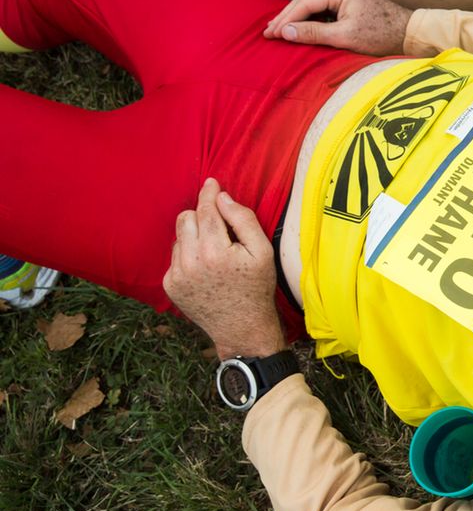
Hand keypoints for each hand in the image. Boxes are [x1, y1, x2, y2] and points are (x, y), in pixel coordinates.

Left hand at [163, 179, 286, 357]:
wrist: (242, 328)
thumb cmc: (257, 288)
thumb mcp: (263, 252)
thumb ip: (244, 220)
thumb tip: (223, 198)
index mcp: (215, 251)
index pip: (207, 211)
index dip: (209, 194)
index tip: (211, 182)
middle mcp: (191, 262)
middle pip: (186, 218)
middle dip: (202, 216)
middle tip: (220, 226)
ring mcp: (177, 275)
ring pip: (179, 236)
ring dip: (195, 236)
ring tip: (215, 251)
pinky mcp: (170, 285)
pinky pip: (175, 256)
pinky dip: (189, 255)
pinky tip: (206, 269)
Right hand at [264, 0, 413, 55]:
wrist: (410, 34)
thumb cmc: (382, 35)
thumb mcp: (345, 37)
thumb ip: (314, 33)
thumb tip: (285, 32)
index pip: (305, 3)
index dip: (286, 19)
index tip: (271, 33)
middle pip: (306, 1)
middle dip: (287, 17)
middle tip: (268, 32)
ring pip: (313, 5)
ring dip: (297, 19)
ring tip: (278, 31)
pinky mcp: (350, 2)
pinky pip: (323, 9)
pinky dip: (310, 19)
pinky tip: (299, 29)